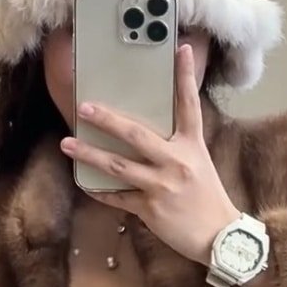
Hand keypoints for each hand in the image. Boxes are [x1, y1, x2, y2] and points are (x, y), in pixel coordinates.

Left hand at [59, 45, 240, 263]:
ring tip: (67, 144)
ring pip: (119, 166)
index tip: (182, 49)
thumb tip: (150, 136)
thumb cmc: (208, 200)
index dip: (185, 77)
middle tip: (84, 108)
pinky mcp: (150, 209)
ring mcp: (162, 185)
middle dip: (108, 120)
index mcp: (192, 146)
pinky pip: (118, 197)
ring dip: (90, 155)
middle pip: (136, 134)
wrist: (219, 237)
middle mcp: (176, 161)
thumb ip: (178, 148)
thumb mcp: (199, 165)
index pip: (189, 105)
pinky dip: (100, 191)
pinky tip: (84, 183)